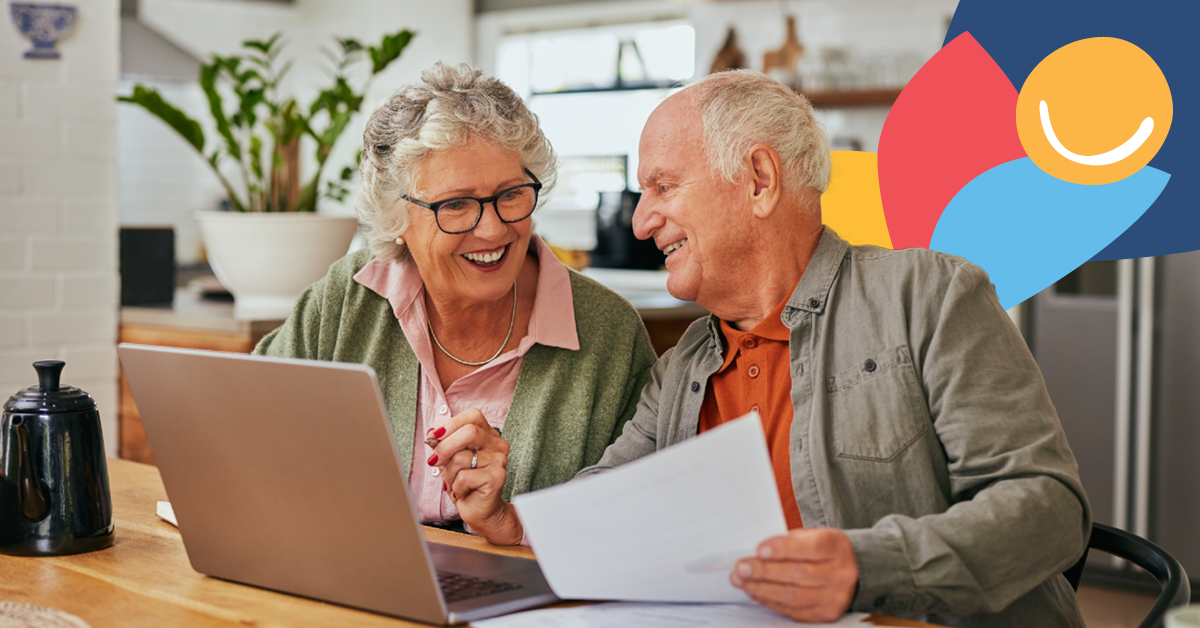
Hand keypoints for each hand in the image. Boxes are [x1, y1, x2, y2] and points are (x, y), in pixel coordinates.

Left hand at [425, 408, 522, 544]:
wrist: (480, 509)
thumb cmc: (466, 482)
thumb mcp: (450, 459)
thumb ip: (443, 443)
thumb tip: (432, 434)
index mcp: (488, 434)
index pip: (473, 416)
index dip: (451, 424)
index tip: (433, 435)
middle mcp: (498, 444)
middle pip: (469, 432)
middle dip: (445, 447)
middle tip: (433, 461)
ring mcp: (499, 460)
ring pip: (462, 458)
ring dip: (449, 473)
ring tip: (454, 483)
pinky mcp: (497, 477)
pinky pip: (464, 477)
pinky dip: (456, 487)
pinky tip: (462, 491)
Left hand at [730, 528, 858, 622]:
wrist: (852, 571)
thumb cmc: (823, 550)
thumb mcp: (812, 536)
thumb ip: (788, 542)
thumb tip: (754, 553)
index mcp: (836, 547)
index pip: (810, 547)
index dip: (783, 549)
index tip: (760, 550)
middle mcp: (840, 574)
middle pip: (798, 574)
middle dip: (765, 571)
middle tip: (741, 567)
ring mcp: (835, 597)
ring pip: (793, 596)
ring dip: (762, 589)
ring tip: (742, 581)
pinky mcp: (825, 614)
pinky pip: (793, 610)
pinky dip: (770, 601)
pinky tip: (755, 592)